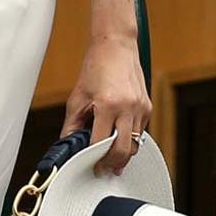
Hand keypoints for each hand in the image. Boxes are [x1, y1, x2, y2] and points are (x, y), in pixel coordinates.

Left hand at [61, 33, 150, 174]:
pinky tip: (119, 137)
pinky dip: (130, 139)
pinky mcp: (147, 107)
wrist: (115, 45)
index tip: (91, 167)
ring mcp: (141, 107)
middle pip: (124, 151)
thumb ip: (72, 124)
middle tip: (104, 169)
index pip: (101, 143)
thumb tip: (68, 145)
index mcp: (108, 104)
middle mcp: (128, 107)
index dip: (94, 159)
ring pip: (136, 144)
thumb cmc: (96, 67)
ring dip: (123, 153)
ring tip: (110, 157)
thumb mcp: (77, 96)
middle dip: (113, 164)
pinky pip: (141, 132)